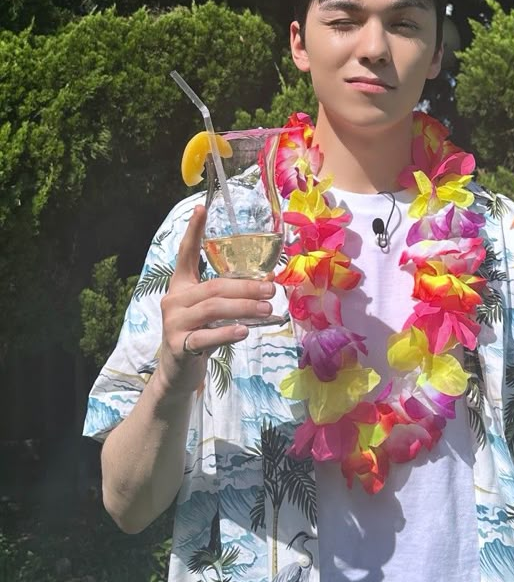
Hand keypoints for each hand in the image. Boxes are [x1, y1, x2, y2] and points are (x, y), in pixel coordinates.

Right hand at [156, 205, 274, 394]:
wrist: (178, 373)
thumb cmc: (199, 335)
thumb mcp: (211, 312)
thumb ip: (228, 298)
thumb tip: (266, 285)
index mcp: (181, 286)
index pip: (186, 255)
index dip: (193, 232)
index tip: (201, 208)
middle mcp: (174, 300)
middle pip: (213, 286)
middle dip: (245, 287)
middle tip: (271, 290)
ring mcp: (173, 323)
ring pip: (213, 308)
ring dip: (243, 308)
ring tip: (267, 309)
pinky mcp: (179, 345)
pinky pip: (206, 337)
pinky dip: (226, 333)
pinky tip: (244, 331)